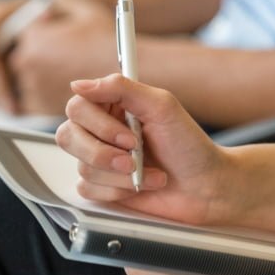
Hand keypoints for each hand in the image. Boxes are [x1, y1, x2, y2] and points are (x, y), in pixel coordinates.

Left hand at [7, 0, 118, 114]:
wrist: (123, 79)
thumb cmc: (106, 44)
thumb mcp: (86, 12)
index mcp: (32, 35)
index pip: (24, 33)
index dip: (41, 34)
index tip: (57, 38)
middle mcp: (25, 60)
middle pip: (18, 57)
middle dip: (34, 56)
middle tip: (58, 59)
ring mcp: (29, 85)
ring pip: (19, 80)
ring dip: (32, 77)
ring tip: (58, 75)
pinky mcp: (37, 107)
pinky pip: (24, 101)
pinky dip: (35, 97)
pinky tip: (53, 90)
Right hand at [56, 74, 234, 225]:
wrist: (204, 187)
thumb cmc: (189, 146)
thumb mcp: (162, 106)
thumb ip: (121, 87)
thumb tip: (79, 84)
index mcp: (112, 106)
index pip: (77, 106)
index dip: (98, 124)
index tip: (129, 136)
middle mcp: (100, 131)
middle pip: (69, 136)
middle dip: (103, 153)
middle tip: (133, 159)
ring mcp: (98, 160)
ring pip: (81, 165)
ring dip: (119, 174)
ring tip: (148, 173)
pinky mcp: (100, 186)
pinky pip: (87, 188)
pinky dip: (116, 190)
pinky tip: (138, 187)